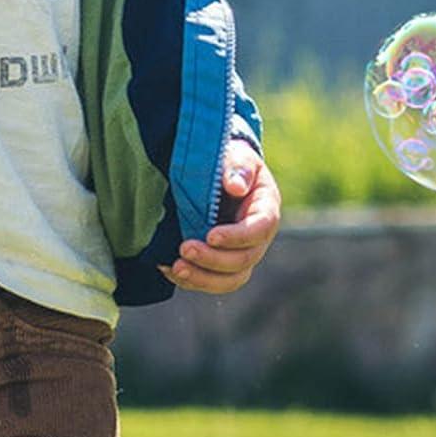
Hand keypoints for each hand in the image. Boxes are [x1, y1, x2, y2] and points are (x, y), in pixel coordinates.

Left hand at [158, 139, 280, 295]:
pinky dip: (192, 280)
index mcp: (266, 211)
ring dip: (203, 278)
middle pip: (244, 260)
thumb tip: (234, 186)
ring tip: (177, 269)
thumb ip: (239, 167)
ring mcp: (241, 254)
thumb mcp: (239, 156)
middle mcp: (257, 239)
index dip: (237, 237)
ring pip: (230, 279)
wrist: (223, 173)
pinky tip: (169, 270)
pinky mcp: (223, 262)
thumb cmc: (233, 163)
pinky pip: (212, 280)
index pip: (259, 230)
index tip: (211, 236)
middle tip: (185, 250)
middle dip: (214, 260)